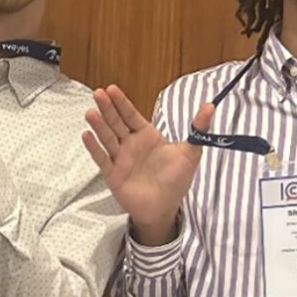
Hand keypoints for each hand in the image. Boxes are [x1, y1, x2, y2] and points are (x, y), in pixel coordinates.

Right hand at [82, 86, 213, 243]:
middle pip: (116, 122)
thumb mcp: (190, 153)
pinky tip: (86, 135)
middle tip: (98, 93)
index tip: (112, 88)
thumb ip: (197, 130)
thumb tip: (210, 106)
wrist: (165, 208)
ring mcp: (120, 158)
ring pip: (107, 138)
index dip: (122, 102)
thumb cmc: (176, 180)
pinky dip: (94, 147)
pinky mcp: (112, 174)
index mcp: (146, 136)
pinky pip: (101, 159)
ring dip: (99, 125)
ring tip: (90, 112)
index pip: (131, 115)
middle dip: (107, 108)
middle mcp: (130, 144)